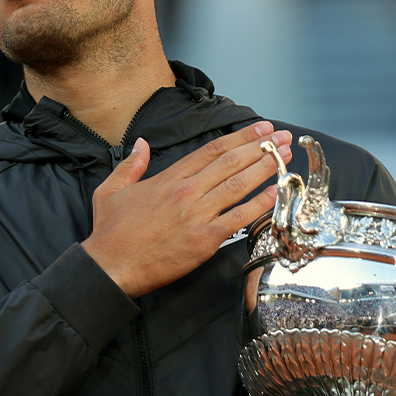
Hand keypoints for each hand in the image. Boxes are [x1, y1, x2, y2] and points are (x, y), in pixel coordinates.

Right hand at [82, 121, 290, 297]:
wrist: (110, 266)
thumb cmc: (111, 232)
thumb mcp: (112, 190)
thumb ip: (130, 165)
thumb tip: (141, 144)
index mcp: (169, 178)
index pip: (211, 151)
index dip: (240, 137)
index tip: (260, 129)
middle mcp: (186, 192)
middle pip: (231, 163)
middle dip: (261, 147)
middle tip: (283, 137)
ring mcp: (197, 215)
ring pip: (238, 185)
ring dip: (265, 168)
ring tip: (284, 157)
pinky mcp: (204, 240)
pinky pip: (238, 219)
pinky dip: (259, 204)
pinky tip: (275, 193)